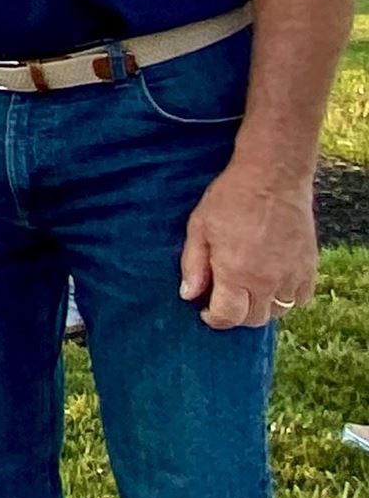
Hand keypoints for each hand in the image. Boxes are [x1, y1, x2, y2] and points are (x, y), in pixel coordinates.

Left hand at [180, 160, 315, 328]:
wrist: (272, 178)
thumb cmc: (230, 199)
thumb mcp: (200, 227)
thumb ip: (193, 264)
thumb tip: (188, 295)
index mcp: (236, 273)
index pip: (227, 317)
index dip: (214, 318)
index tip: (205, 311)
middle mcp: (267, 281)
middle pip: (253, 319)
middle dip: (235, 314)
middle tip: (224, 298)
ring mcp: (292, 277)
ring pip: (277, 312)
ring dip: (260, 307)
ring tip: (247, 289)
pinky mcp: (309, 268)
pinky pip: (299, 299)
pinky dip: (285, 298)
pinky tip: (271, 282)